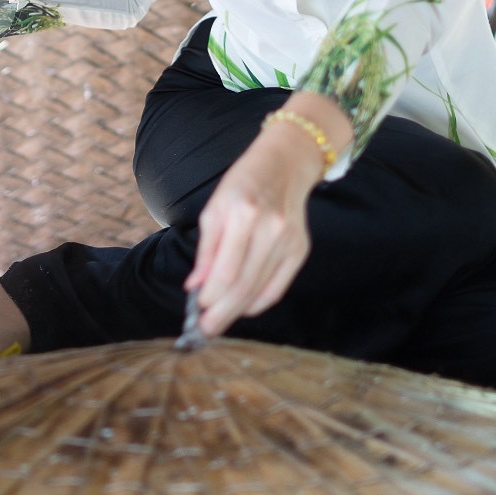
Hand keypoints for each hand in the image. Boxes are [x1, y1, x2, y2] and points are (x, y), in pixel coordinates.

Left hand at [186, 95, 350, 336]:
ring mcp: (289, 241)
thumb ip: (206, 250)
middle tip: (206, 330)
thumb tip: (194, 287)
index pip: (225, 271)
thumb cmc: (243, 183)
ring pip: (260, 290)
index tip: (197, 311)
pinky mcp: (300, 249)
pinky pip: (279, 287)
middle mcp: (270, 229)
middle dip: (222, 313)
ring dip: (238, 311)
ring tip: (219, 321)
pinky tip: (244, 308)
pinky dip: (259, 302)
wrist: (285, 164)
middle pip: (243, 286)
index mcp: (243, 214)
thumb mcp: (214, 208)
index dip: (210, 297)